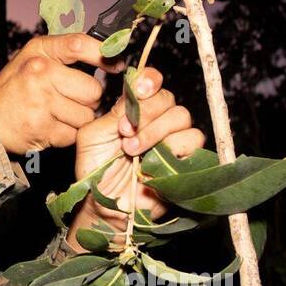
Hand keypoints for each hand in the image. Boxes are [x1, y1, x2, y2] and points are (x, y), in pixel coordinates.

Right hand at [0, 32, 123, 155]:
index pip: (80, 45)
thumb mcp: (33, 60)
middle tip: (69, 102)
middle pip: (93, 90)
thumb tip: (108, 54)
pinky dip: (65, 136)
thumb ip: (65, 54)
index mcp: (40, 52)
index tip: (118, 65)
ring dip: (77, 121)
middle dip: (88, 100)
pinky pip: (73, 135)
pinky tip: (49, 128)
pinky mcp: (41, 128)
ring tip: (56, 116)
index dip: (105, 55)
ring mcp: (40, 102)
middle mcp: (39, 73)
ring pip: (86, 116)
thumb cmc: (15, 89)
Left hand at [69, 66, 204, 240]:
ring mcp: (173, 139)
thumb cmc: (96, 171)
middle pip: (168, 99)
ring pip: (181, 117)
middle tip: (124, 133)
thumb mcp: (93, 136)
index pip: (151, 83)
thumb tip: (134, 96)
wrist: (104, 205)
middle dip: (146, 113)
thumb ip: (113, 113)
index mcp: (134, 111)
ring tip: (131, 150)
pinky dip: (172, 148)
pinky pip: (193, 141)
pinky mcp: (187, 159)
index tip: (138, 91)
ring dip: (155, 132)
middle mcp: (157, 121)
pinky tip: (150, 162)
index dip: (149, 80)